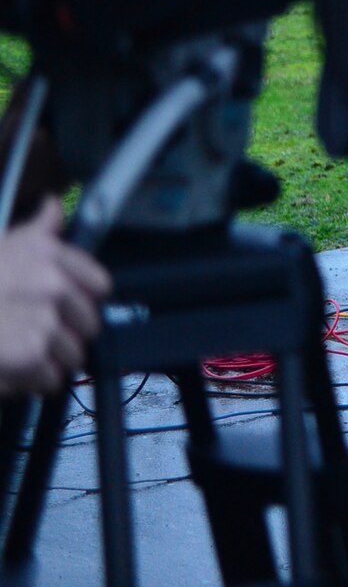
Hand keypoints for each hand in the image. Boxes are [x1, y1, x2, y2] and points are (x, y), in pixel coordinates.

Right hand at [0, 198, 110, 397]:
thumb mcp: (4, 244)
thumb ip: (38, 229)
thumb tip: (55, 204)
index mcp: (51, 256)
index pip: (99, 286)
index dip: (83, 301)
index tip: (65, 308)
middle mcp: (54, 286)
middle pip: (89, 325)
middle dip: (67, 334)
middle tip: (38, 335)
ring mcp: (45, 321)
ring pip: (74, 354)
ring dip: (51, 360)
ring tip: (21, 352)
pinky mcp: (32, 356)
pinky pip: (52, 378)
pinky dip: (33, 382)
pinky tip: (11, 370)